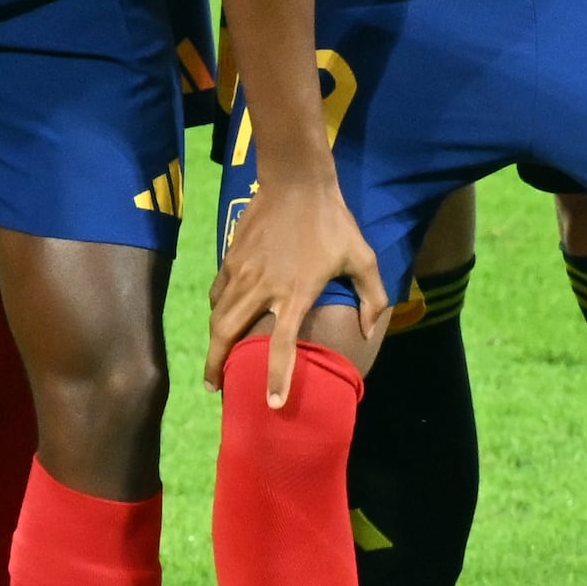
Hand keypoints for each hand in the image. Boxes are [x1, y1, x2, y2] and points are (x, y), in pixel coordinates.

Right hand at [206, 169, 375, 409]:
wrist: (296, 182)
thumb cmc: (333, 222)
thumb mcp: (363, 257)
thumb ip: (373, 297)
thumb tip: (369, 332)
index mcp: (296, 292)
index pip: (281, 344)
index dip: (277, 376)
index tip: (272, 403)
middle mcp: (263, 287)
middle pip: (228, 334)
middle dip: (218, 365)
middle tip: (217, 389)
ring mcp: (242, 272)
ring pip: (217, 316)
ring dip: (213, 344)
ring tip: (214, 364)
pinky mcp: (231, 258)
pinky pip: (218, 294)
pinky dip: (216, 313)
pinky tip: (221, 321)